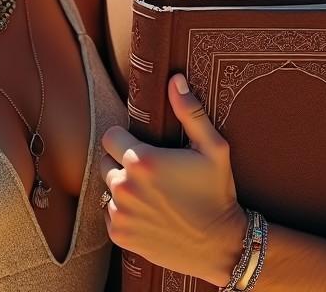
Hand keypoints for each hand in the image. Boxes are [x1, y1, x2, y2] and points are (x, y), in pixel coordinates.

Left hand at [99, 74, 247, 285]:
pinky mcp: (119, 234)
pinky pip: (110, 213)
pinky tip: (148, 214)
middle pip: (105, 161)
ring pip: (108, 188)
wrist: (221, 245)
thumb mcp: (213, 149)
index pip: (110, 136)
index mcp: (141, 160)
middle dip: (122, 162)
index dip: (125, 139)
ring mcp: (120, 212)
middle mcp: (124, 186)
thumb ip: (190, 112)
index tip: (143, 147)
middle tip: (151, 173)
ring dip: (123, 188)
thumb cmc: (218, 193)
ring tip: (152, 194)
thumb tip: (175, 80)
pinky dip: (124, 212)